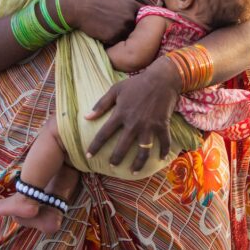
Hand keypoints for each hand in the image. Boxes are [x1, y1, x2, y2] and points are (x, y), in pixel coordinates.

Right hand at [60, 0, 138, 45]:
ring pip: (127, 36)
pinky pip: (116, 42)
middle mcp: (130, 16)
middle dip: (129, 29)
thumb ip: (129, 5)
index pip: (145, 16)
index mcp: (132, 5)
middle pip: (136, 28)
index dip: (142, 21)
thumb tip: (139, 12)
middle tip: (115, 25)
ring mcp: (123, 27)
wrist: (81, 7)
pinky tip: (102, 31)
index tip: (140, 24)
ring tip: (107, 27)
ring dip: (120, 35)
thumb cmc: (97, 1)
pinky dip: (111, 40)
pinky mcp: (114, 36)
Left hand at [85, 57, 179, 171]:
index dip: (95, 146)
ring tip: (133, 170)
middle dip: (116, 159)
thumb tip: (86, 117)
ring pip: (142, 151)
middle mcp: (133, 123)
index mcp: (120, 114)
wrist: (161, 78)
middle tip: (112, 165)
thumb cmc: (137, 83)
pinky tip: (160, 158)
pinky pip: (163, 142)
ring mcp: (148, 126)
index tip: (88, 156)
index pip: (104, 134)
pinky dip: (163, 151)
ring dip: (138, 163)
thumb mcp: (116, 90)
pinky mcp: (162, 125)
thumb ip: (101, 104)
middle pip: (122, 147)